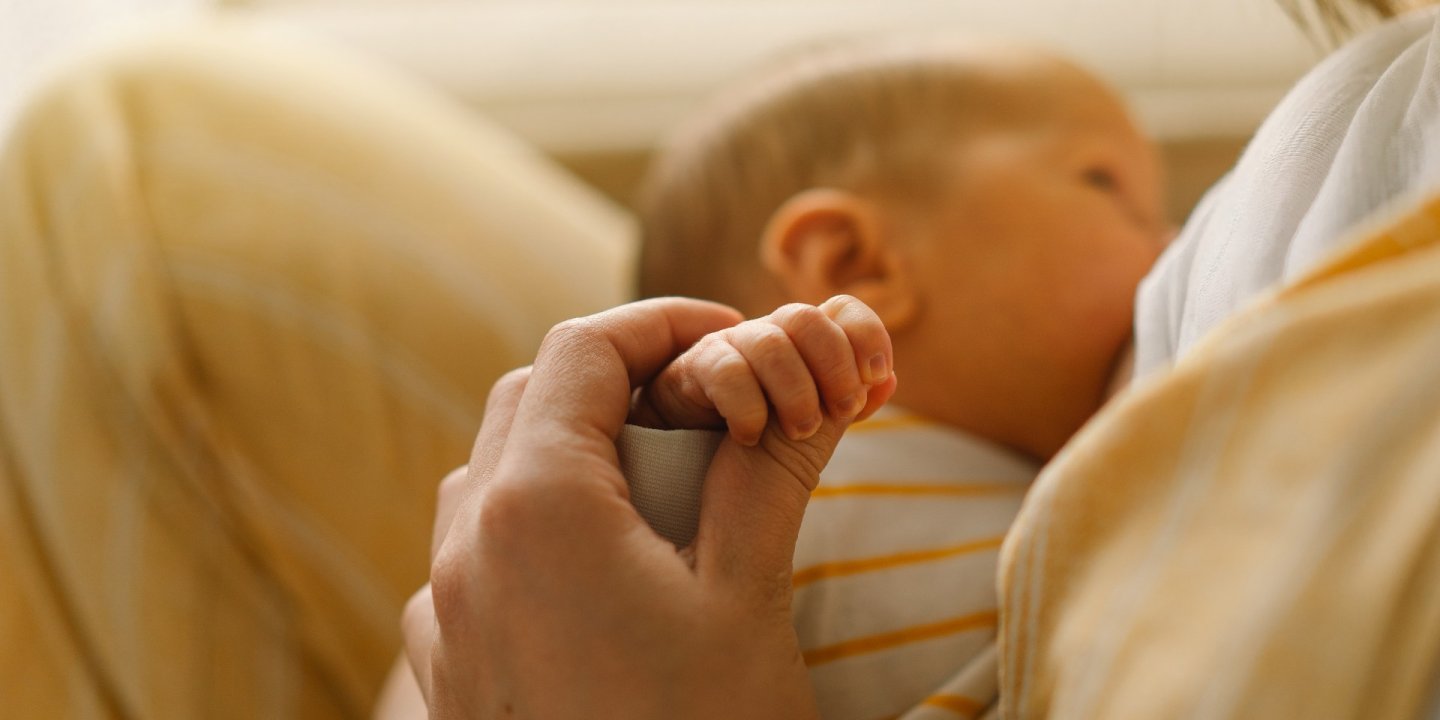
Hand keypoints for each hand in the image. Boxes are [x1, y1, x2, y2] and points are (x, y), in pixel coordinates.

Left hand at [401, 297, 895, 718]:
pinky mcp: (448, 667)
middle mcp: (466, 548)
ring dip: (574, 450)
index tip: (735, 338)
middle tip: (708, 407)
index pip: (584, 349)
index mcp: (536, 508)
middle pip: (530, 400)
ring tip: (663, 486)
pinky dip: (541, 524)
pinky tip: (607, 570)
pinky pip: (478, 553)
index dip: (665, 323)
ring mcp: (443, 613)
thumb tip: (806, 386)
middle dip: (620, 381)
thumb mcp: (746, 598)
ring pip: (495, 475)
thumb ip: (764, 473)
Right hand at [630, 296, 893, 444]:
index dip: (866, 335)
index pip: (842, 310)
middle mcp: (765, 339)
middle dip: (833, 363)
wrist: (680, 475)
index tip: (875, 375)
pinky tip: (748, 436)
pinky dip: (747, 407)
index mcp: (801, 347)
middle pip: (807, 317)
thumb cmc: (752, 452)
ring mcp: (725, 351)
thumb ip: (845, 405)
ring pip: (770, 341)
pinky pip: (726, 371)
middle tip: (840, 410)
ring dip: (795, 390)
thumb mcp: (810, 431)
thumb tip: (890, 380)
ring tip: (799, 432)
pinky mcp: (686, 372)